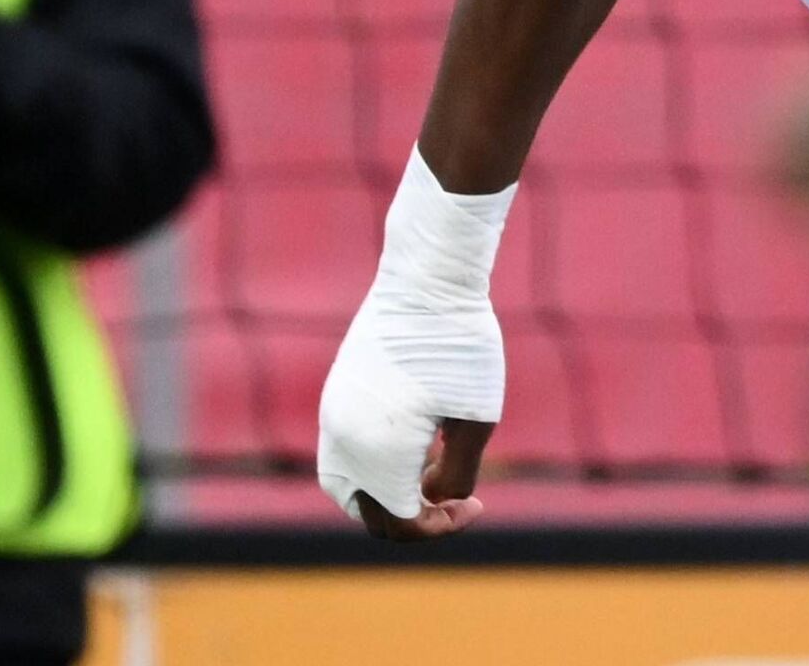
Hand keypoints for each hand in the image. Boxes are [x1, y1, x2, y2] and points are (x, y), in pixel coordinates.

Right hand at [316, 273, 504, 541]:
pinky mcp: (334, 398)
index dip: (441, 526)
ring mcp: (333, 418)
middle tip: (456, 495)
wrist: (426, 283)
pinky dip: (374, 467)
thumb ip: (456, 473)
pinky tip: (415, 443)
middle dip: (413, 516)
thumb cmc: (462, 348)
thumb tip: (434, 505)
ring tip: (431, 470)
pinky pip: (343, 454)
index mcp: (379, 454)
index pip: (402, 522)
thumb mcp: (476, 418)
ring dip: (387, 495)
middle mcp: (344, 442)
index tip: (476, 504)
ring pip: (349, 488)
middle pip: (371, 513)